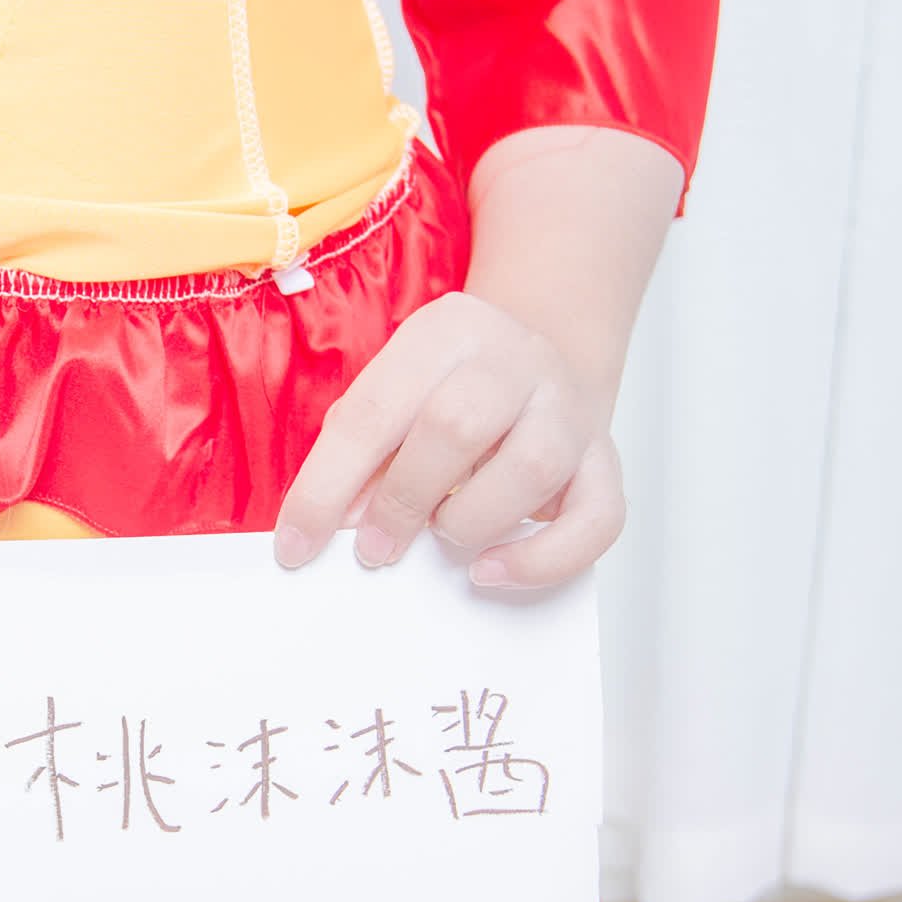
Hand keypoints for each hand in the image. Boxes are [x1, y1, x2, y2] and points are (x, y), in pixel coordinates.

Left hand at [272, 290, 623, 591]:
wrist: (545, 357)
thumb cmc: (451, 388)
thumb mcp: (397, 391)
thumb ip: (363, 449)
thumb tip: (338, 522)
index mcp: (446, 332)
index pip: (373, 411)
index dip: (326, 486)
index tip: (296, 545)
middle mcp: (515, 361)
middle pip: (456, 426)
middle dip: (402, 500)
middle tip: (375, 548)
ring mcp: (567, 409)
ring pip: (531, 468)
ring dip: (470, 520)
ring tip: (442, 535)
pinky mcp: (605, 461)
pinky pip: (595, 520)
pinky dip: (541, 559)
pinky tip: (491, 569)